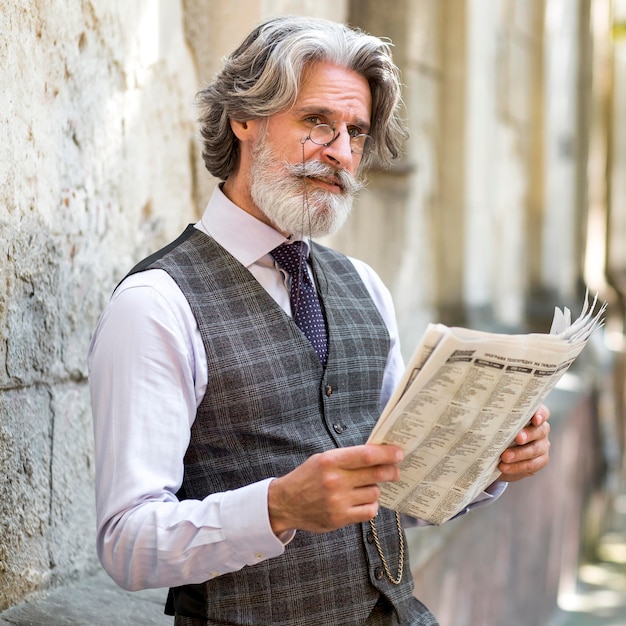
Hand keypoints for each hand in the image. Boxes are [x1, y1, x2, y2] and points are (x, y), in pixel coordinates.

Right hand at [268, 444, 403, 534]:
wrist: (285, 503)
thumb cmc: (308, 477)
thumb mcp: (323, 459)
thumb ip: (347, 457)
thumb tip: (378, 454)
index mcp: (330, 461)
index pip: (366, 455)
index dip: (386, 454)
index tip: (398, 453)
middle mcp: (335, 481)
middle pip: (376, 474)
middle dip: (391, 471)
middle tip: (395, 470)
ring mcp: (338, 501)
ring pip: (374, 493)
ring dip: (374, 489)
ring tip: (364, 487)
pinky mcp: (340, 518)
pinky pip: (369, 510)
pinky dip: (371, 505)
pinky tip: (363, 501)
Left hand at [498, 404, 550, 481]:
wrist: (496, 456)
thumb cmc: (496, 433)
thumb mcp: (495, 425)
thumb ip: (496, 419)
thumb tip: (483, 415)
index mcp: (531, 416)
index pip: (542, 412)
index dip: (540, 414)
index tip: (535, 419)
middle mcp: (540, 430)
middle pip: (539, 430)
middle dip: (528, 434)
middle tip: (517, 438)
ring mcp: (542, 445)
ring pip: (535, 449)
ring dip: (519, 454)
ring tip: (504, 457)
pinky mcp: (540, 461)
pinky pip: (531, 465)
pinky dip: (517, 466)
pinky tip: (504, 467)